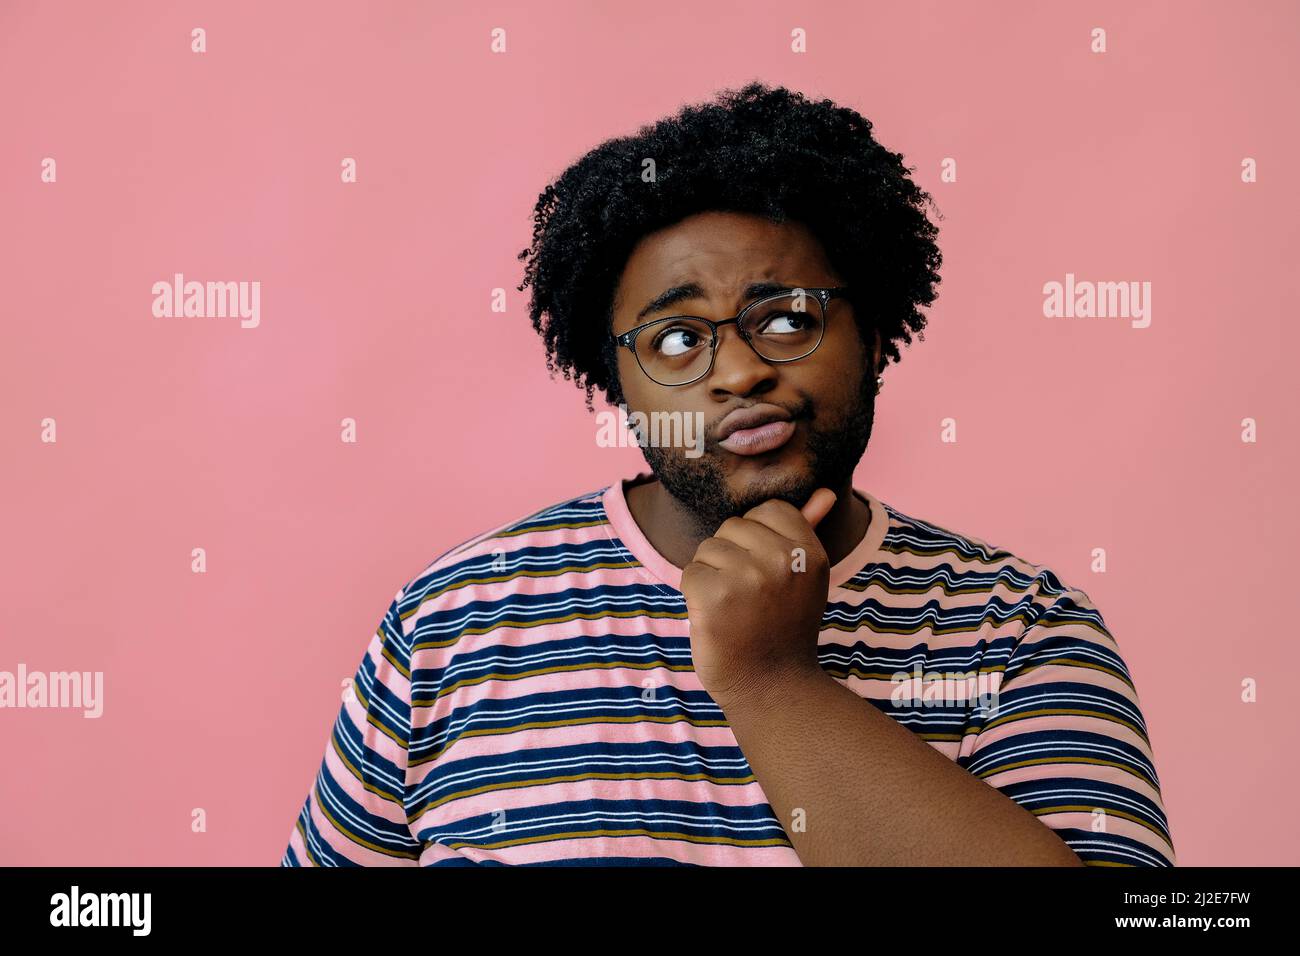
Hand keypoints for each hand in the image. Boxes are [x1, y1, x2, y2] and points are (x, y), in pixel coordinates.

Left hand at [680, 488, 837, 709]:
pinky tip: (717, 619)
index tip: (767, 573)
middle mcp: (783, 561)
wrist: (771, 687)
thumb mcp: (805, 577)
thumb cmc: (782, 627)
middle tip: (751, 597)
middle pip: (733, 525)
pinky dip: (695, 596)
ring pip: (708, 548)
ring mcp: (748, 578)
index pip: (770, 509)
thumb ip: (808, 529)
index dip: (758, 537)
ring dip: (712, 577)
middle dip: (732, 557)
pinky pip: (690, 573)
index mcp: (809, 552)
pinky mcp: (714, 597)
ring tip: (735, 608)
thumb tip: (824, 492)